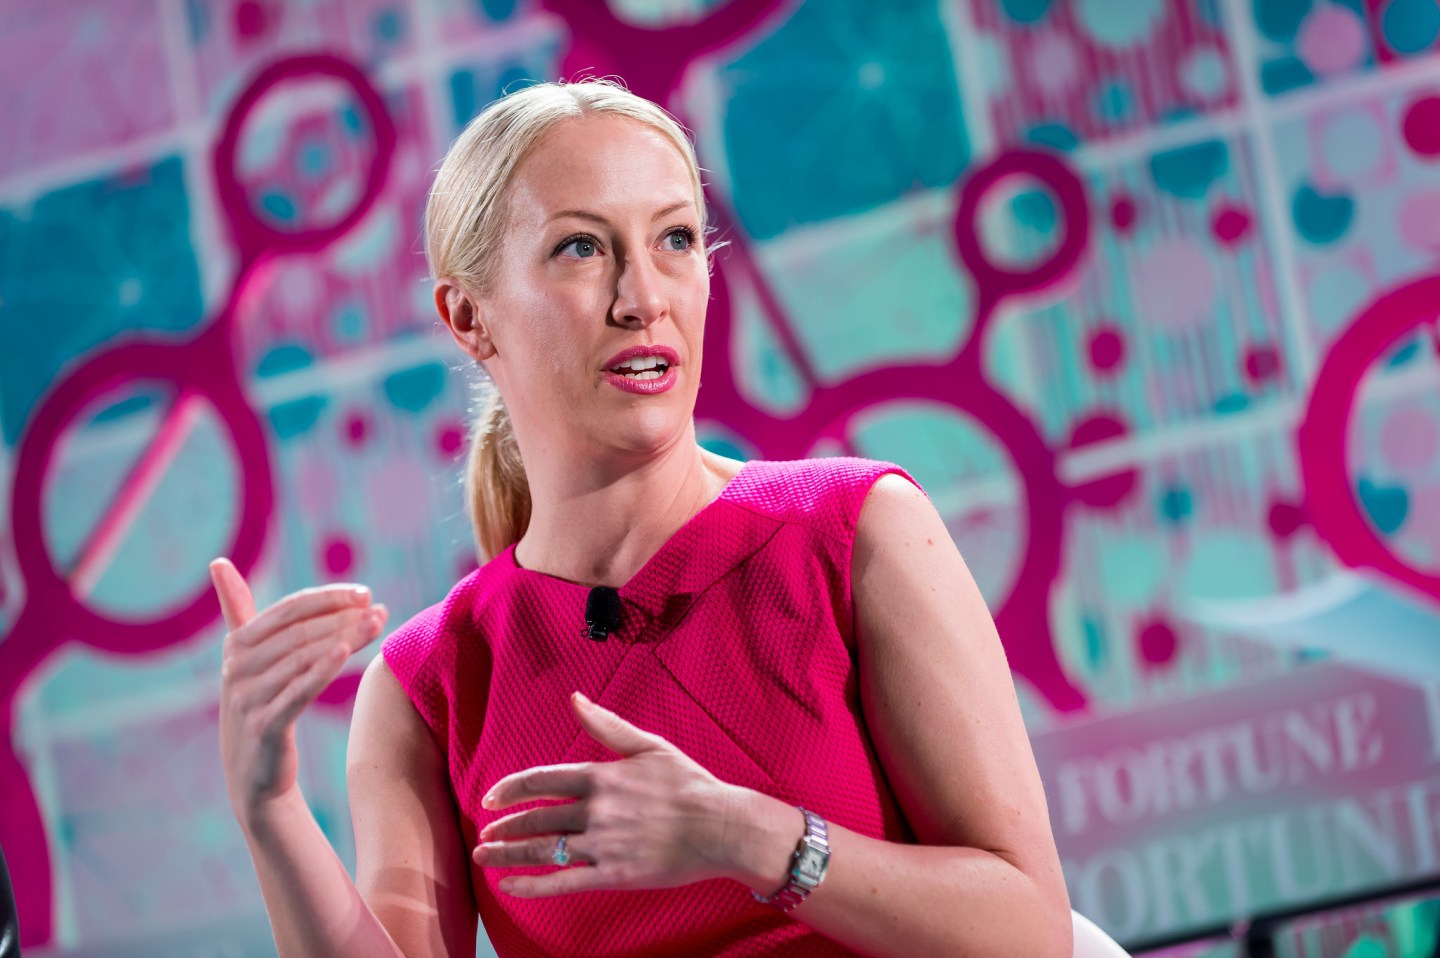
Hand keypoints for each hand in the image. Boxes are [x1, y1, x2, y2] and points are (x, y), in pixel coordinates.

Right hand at [211, 557, 387, 827]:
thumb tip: (218, 563)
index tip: (365, 593)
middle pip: (302, 631)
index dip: (329, 598)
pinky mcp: (264, 726)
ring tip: (379, 626)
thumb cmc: (260, 704)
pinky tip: (346, 652)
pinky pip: (298, 691)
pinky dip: (322, 669)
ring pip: (305, 658)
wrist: (254, 775)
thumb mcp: (247, 657)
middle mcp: (237, 668)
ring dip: (346, 638)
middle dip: (344, 617)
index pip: (290, 609)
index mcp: (237, 644)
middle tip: (380, 610)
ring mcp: (248, 698)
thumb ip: (238, 610)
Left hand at [473, 692, 750, 897]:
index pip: (540, 780)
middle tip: (484, 835)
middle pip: (536, 819)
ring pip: (544, 850)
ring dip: (508, 855)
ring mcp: (603, 845)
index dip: (510, 790)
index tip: (489, 799)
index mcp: (601, 776)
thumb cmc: (690, 784)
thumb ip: (607, 725)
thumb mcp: (649, 745)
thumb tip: (576, 698)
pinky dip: (533, 886)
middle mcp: (596, 810)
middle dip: (504, 828)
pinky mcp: (614, 875)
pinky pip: (564, 883)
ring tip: (484, 857)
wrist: (722, 826)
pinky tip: (510, 886)